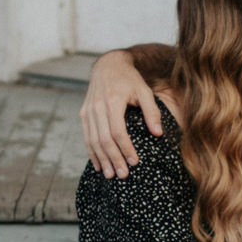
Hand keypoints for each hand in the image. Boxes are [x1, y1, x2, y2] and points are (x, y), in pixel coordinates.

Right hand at [81, 50, 160, 177]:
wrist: (108, 66)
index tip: (134, 162)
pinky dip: (92, 152)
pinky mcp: (83, 114)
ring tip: (110, 175)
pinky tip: (99, 165)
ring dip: (101, 159)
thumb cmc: (130, 80)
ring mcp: (88, 111)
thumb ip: (152, 112)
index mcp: (113, 100)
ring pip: (93, 140)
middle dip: (113, 159)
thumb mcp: (145, 91)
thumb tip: (158, 134)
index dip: (125, 148)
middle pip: (104, 139)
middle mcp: (97, 106)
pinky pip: (86, 137)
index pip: (118, 131)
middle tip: (123, 175)